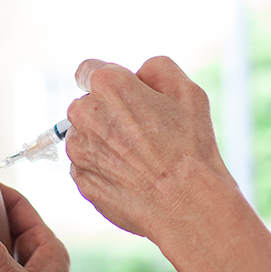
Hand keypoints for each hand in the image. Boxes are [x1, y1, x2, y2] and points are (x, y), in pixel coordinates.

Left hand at [65, 57, 240, 240]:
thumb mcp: (187, 90)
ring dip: (105, 141)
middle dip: (108, 112)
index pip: (88, 70)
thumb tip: (139, 73)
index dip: (110, 81)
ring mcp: (79, 151)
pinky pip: (88, 166)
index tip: (125, 95)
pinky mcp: (82, 181)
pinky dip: (105, 168)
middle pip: (87, 105)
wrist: (187, 203)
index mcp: (108, 86)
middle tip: (143, 130)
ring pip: (86, 136)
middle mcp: (84, 115)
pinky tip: (134, 176)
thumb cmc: (190, 147)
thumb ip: (156, 68)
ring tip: (141, 158)